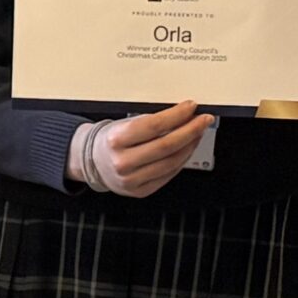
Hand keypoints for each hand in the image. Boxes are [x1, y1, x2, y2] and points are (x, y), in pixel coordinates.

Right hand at [77, 102, 210, 197]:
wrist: (94, 162)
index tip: (191, 107)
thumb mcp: (124, 124)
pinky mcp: (141, 190)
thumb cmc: (112, 141)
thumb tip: (183, 116)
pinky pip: (169, 174)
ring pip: (172, 161)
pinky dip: (182, 160)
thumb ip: (152, 122)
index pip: (154, 125)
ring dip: (190, 145)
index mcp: (116, 140)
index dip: (177, 115)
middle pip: (167, 145)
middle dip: (191, 130)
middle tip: (203, 120)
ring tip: (197, 133)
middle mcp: (122, 162)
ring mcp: (132, 179)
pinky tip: (187, 149)